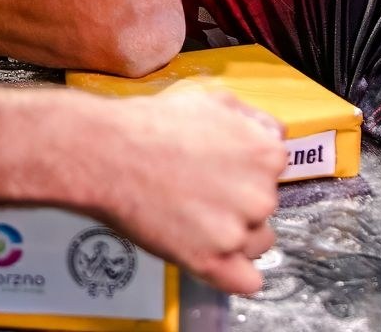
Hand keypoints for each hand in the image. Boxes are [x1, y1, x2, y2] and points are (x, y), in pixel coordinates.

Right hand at [95, 86, 285, 295]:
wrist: (106, 153)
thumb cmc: (149, 125)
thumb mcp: (210, 99)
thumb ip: (251, 118)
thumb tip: (271, 133)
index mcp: (266, 153)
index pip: (274, 172)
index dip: (244, 171)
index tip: (221, 172)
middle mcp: (261, 194)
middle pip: (264, 208)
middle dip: (237, 202)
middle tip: (198, 191)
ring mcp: (237, 230)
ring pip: (256, 243)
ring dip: (234, 236)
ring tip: (194, 218)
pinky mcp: (212, 261)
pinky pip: (246, 281)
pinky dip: (233, 273)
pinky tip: (211, 255)